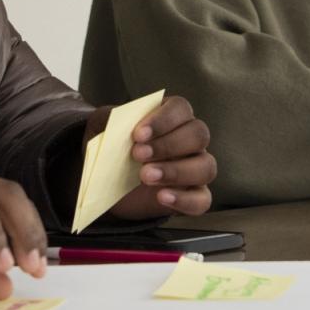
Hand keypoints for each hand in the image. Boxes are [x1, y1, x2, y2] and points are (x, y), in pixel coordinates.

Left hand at [85, 95, 214, 217]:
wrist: (107, 177)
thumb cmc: (112, 144)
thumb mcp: (104, 126)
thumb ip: (111, 122)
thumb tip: (115, 129)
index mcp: (172, 115)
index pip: (180, 109)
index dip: (162, 120)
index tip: (138, 133)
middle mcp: (191, 139)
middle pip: (198, 135)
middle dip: (168, 145)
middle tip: (137, 155)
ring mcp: (196, 167)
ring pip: (206, 167)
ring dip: (177, 171)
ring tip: (146, 176)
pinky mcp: (193, 195)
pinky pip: (202, 199)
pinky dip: (185, 200)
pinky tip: (162, 197)